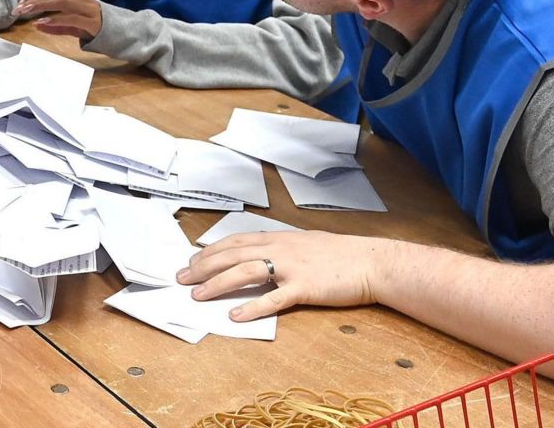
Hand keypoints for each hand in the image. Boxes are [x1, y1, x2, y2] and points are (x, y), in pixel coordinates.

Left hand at [11, 0, 103, 41]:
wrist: (119, 33)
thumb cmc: (93, 28)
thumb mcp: (72, 26)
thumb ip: (56, 26)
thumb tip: (37, 25)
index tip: (20, 3)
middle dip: (34, 1)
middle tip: (18, 8)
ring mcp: (86, 10)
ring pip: (60, 3)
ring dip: (41, 6)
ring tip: (27, 11)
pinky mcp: (90, 22)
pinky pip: (70, 18)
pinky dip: (55, 19)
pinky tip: (43, 21)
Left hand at [178, 230, 386, 321]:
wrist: (371, 262)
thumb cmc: (340, 255)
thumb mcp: (305, 243)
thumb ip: (281, 248)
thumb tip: (259, 256)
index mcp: (279, 238)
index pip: (235, 242)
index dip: (210, 252)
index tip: (192, 261)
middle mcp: (280, 249)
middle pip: (232, 255)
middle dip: (203, 267)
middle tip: (182, 279)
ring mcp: (291, 268)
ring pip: (244, 272)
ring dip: (217, 284)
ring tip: (198, 295)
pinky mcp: (304, 288)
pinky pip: (272, 299)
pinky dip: (251, 307)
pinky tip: (234, 315)